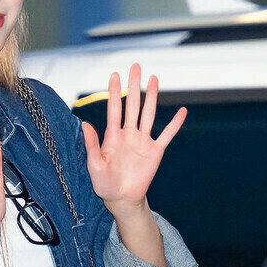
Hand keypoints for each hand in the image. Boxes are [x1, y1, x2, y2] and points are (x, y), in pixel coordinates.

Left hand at [83, 66, 186, 215]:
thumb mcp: (95, 165)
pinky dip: (175, 124)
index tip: (115, 75)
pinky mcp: (155, 151)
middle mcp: (129, 134)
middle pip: (133, 105)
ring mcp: (142, 141)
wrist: (121, 199)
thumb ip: (92, 145)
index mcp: (113, 136)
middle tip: (136, 66)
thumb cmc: (104, 183)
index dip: (115, 92)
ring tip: (155, 79)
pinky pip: (167, 135)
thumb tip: (85, 124)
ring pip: (149, 114)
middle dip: (134, 86)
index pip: (114, 109)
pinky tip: (182, 112)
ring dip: (152, 97)